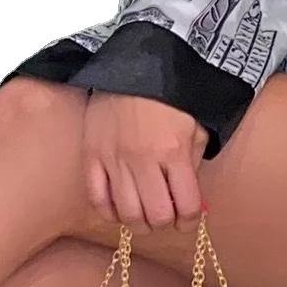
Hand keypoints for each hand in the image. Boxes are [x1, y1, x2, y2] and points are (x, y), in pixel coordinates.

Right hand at [81, 90, 207, 231]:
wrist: (135, 63)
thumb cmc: (172, 96)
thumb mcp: (196, 127)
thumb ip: (193, 166)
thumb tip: (192, 204)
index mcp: (173, 151)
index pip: (186, 207)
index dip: (190, 220)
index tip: (187, 217)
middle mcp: (142, 159)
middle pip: (156, 217)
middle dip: (165, 223)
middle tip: (166, 215)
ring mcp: (113, 158)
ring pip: (127, 214)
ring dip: (139, 222)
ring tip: (144, 213)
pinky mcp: (91, 154)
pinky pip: (97, 199)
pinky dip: (109, 211)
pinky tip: (120, 207)